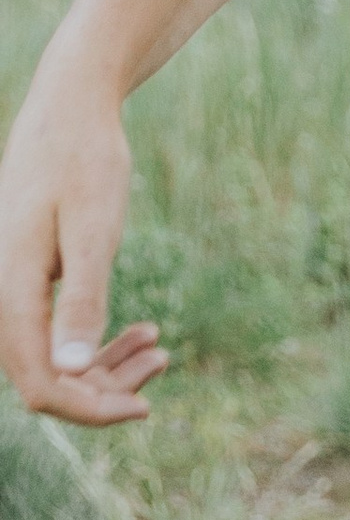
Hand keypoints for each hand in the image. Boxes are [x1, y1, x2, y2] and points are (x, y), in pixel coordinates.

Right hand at [0, 79, 165, 424]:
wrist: (70, 110)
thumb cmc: (86, 161)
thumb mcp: (94, 229)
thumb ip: (81, 298)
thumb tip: (68, 371)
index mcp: (10, 289)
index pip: (39, 383)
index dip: (89, 408)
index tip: (144, 406)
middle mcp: (1, 294)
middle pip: (45, 378)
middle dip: (103, 388)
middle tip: (163, 362)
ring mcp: (11, 287)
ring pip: (51, 358)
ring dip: (103, 366)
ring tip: (159, 350)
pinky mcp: (26, 278)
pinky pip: (54, 330)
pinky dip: (95, 340)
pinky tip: (141, 331)